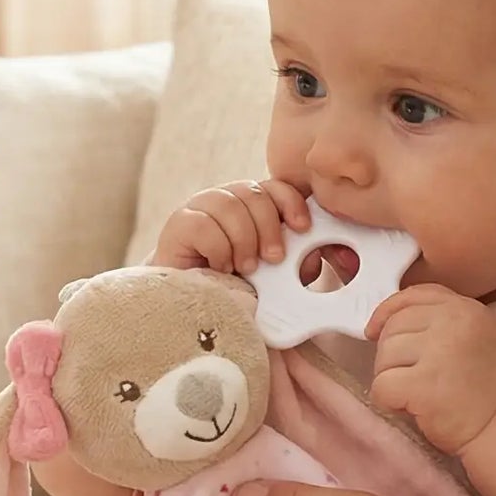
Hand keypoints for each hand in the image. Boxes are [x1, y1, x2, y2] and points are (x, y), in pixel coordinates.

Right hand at [149, 178, 310, 274]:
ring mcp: (198, 209)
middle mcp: (224, 200)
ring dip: (243, 240)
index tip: (302, 228)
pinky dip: (218, 249)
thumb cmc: (234, 290)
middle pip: (253, 193)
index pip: (273, 186)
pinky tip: (219, 267)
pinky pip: (203, 225)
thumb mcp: (272, 277)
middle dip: (268, 227)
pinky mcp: (177, 225)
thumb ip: (295, 263)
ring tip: (243, 267)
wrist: (192, 309)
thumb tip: (317, 255)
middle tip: (273, 259)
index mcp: (250, 206)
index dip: (290, 202)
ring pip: (228, 205)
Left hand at [365, 285, 495, 456]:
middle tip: (411, 378)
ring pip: (383, 357)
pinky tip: (408, 407)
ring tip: (415, 394)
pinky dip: (388, 401)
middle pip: (392, 328)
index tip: (374, 331)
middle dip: (391, 355)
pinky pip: (381, 386)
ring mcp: (439, 352)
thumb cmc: (489, 388)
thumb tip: (386, 321)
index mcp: (465, 308)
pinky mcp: (424, 384)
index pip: (411, 296)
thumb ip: (440, 320)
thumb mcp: (475, 335)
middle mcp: (453, 322)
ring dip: (390, 378)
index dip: (386, 312)